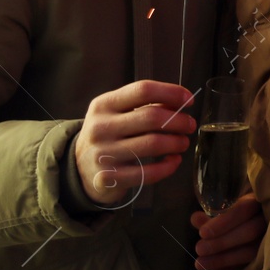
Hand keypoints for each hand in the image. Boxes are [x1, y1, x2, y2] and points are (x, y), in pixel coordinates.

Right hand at [74, 80, 194, 206]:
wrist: (79, 168)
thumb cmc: (108, 135)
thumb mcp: (116, 113)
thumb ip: (144, 105)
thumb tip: (180, 103)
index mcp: (103, 105)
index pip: (143, 90)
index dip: (171, 93)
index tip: (189, 100)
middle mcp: (100, 127)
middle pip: (152, 117)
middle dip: (179, 121)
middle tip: (190, 125)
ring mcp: (102, 154)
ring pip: (153, 144)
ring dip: (177, 143)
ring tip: (183, 142)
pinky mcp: (108, 178)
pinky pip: (148, 172)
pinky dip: (168, 166)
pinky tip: (174, 161)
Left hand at [191, 194, 263, 269]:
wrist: (256, 222)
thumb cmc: (237, 214)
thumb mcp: (226, 210)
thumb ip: (212, 216)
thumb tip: (196, 219)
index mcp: (257, 202)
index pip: (243, 209)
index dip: (224, 222)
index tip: (203, 233)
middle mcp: (267, 219)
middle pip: (249, 232)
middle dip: (222, 242)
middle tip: (199, 249)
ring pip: (251, 251)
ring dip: (223, 260)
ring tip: (200, 265)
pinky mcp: (265, 256)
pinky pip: (247, 266)